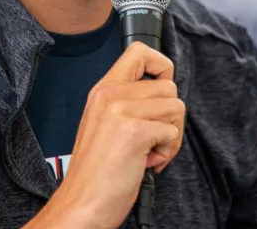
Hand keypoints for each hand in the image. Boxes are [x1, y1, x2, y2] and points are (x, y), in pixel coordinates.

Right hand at [24, 42, 184, 228]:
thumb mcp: (105, 124)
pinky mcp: (134, 132)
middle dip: (169, 117)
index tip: (161, 87)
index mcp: (102, 90)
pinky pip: (173, 133)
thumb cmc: (96, 172)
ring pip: (176, 108)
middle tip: (151, 139)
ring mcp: (121, 111)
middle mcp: (110, 95)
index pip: (140, 52)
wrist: (81, 205)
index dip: (162, 65)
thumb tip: (163, 93)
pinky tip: (145, 163)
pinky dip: (167, 152)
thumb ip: (128, 102)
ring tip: (147, 152)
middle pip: (169, 87)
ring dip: (170, 136)